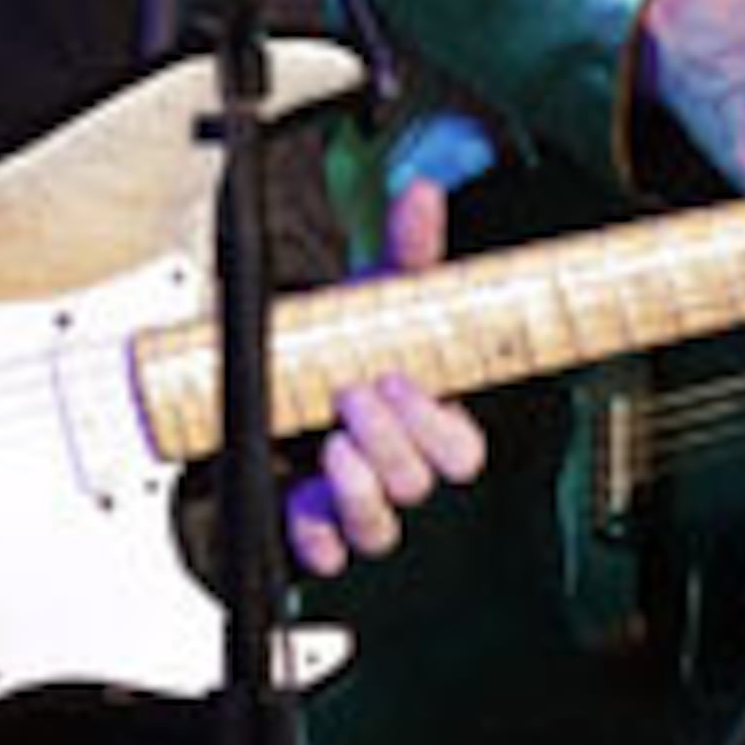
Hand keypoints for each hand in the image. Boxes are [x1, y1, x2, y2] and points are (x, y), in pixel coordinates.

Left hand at [287, 176, 488, 579]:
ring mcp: (359, 502)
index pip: (463, 452)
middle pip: (422, 485)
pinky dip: (316, 533)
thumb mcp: (376, 294)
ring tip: (330, 440)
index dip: (435, 424)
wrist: (281, 370)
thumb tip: (422, 192)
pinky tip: (304, 497)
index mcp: (431, 424)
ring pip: (380, 528)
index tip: (397, 375)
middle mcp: (400, 469)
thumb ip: (408, 247)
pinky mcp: (313, 524)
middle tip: (354, 390)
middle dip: (390, 439)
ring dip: (358, 487)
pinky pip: (327, 552)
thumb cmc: (346, 341)